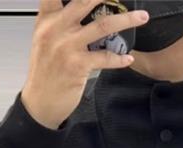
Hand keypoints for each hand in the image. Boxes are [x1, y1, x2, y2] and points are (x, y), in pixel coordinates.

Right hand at [22, 1, 150, 129]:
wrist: (40, 102)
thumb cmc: (44, 72)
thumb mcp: (43, 39)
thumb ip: (58, 20)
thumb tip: (81, 7)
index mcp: (47, 19)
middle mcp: (56, 29)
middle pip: (85, 0)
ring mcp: (67, 47)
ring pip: (102, 26)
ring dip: (126, 20)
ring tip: (142, 17)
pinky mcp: (78, 66)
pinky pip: (105, 57)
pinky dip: (119, 58)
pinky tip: (128, 58)